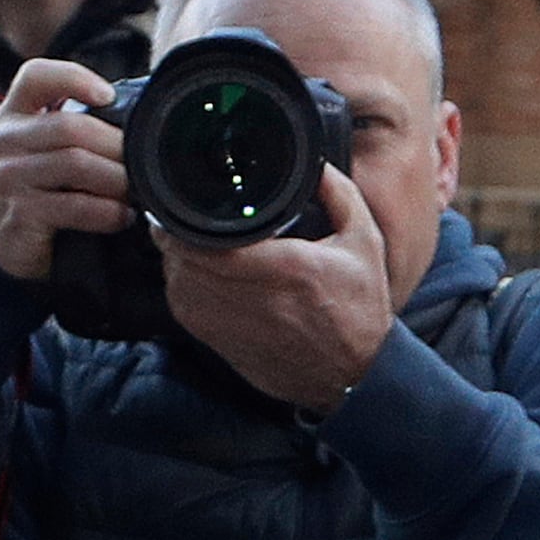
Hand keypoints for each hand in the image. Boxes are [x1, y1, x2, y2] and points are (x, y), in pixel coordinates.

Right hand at [0, 58, 128, 281]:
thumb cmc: (33, 191)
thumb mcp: (38, 150)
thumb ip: (70, 128)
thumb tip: (133, 113)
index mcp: (11, 115)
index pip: (35, 76)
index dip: (74, 78)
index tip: (109, 97)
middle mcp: (3, 140)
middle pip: (70, 126)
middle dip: (115, 144)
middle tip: (142, 161)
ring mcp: (7, 177)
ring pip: (75, 163)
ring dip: (116, 179)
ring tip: (136, 190)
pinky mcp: (18, 213)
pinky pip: (74, 206)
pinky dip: (107, 212)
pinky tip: (121, 216)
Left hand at [157, 157, 396, 411]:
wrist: (357, 375)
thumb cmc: (360, 308)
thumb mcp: (364, 243)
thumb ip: (339, 196)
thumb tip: (314, 164)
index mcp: (289, 269)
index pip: (216, 245)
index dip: (188, 225)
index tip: (182, 206)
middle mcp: (258, 299)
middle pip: (189, 263)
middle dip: (175, 239)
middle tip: (175, 220)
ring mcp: (238, 327)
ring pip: (180, 287)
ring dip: (175, 263)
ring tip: (182, 244)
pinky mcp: (226, 346)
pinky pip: (185, 313)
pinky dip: (180, 289)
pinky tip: (191, 275)